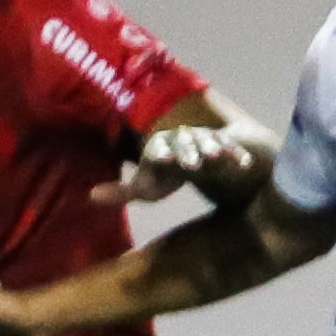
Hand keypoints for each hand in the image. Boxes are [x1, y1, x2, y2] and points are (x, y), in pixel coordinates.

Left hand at [99, 124, 260, 208]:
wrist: (198, 157)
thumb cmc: (167, 174)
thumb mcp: (147, 186)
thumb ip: (123, 192)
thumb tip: (91, 196)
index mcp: (160, 147)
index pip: (159, 148)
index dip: (161, 152)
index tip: (164, 159)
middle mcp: (183, 140)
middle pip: (186, 144)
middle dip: (189, 152)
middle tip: (192, 164)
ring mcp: (206, 141)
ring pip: (210, 143)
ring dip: (213, 149)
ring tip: (217, 158)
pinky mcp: (226, 146)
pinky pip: (233, 150)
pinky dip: (239, 156)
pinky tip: (244, 165)